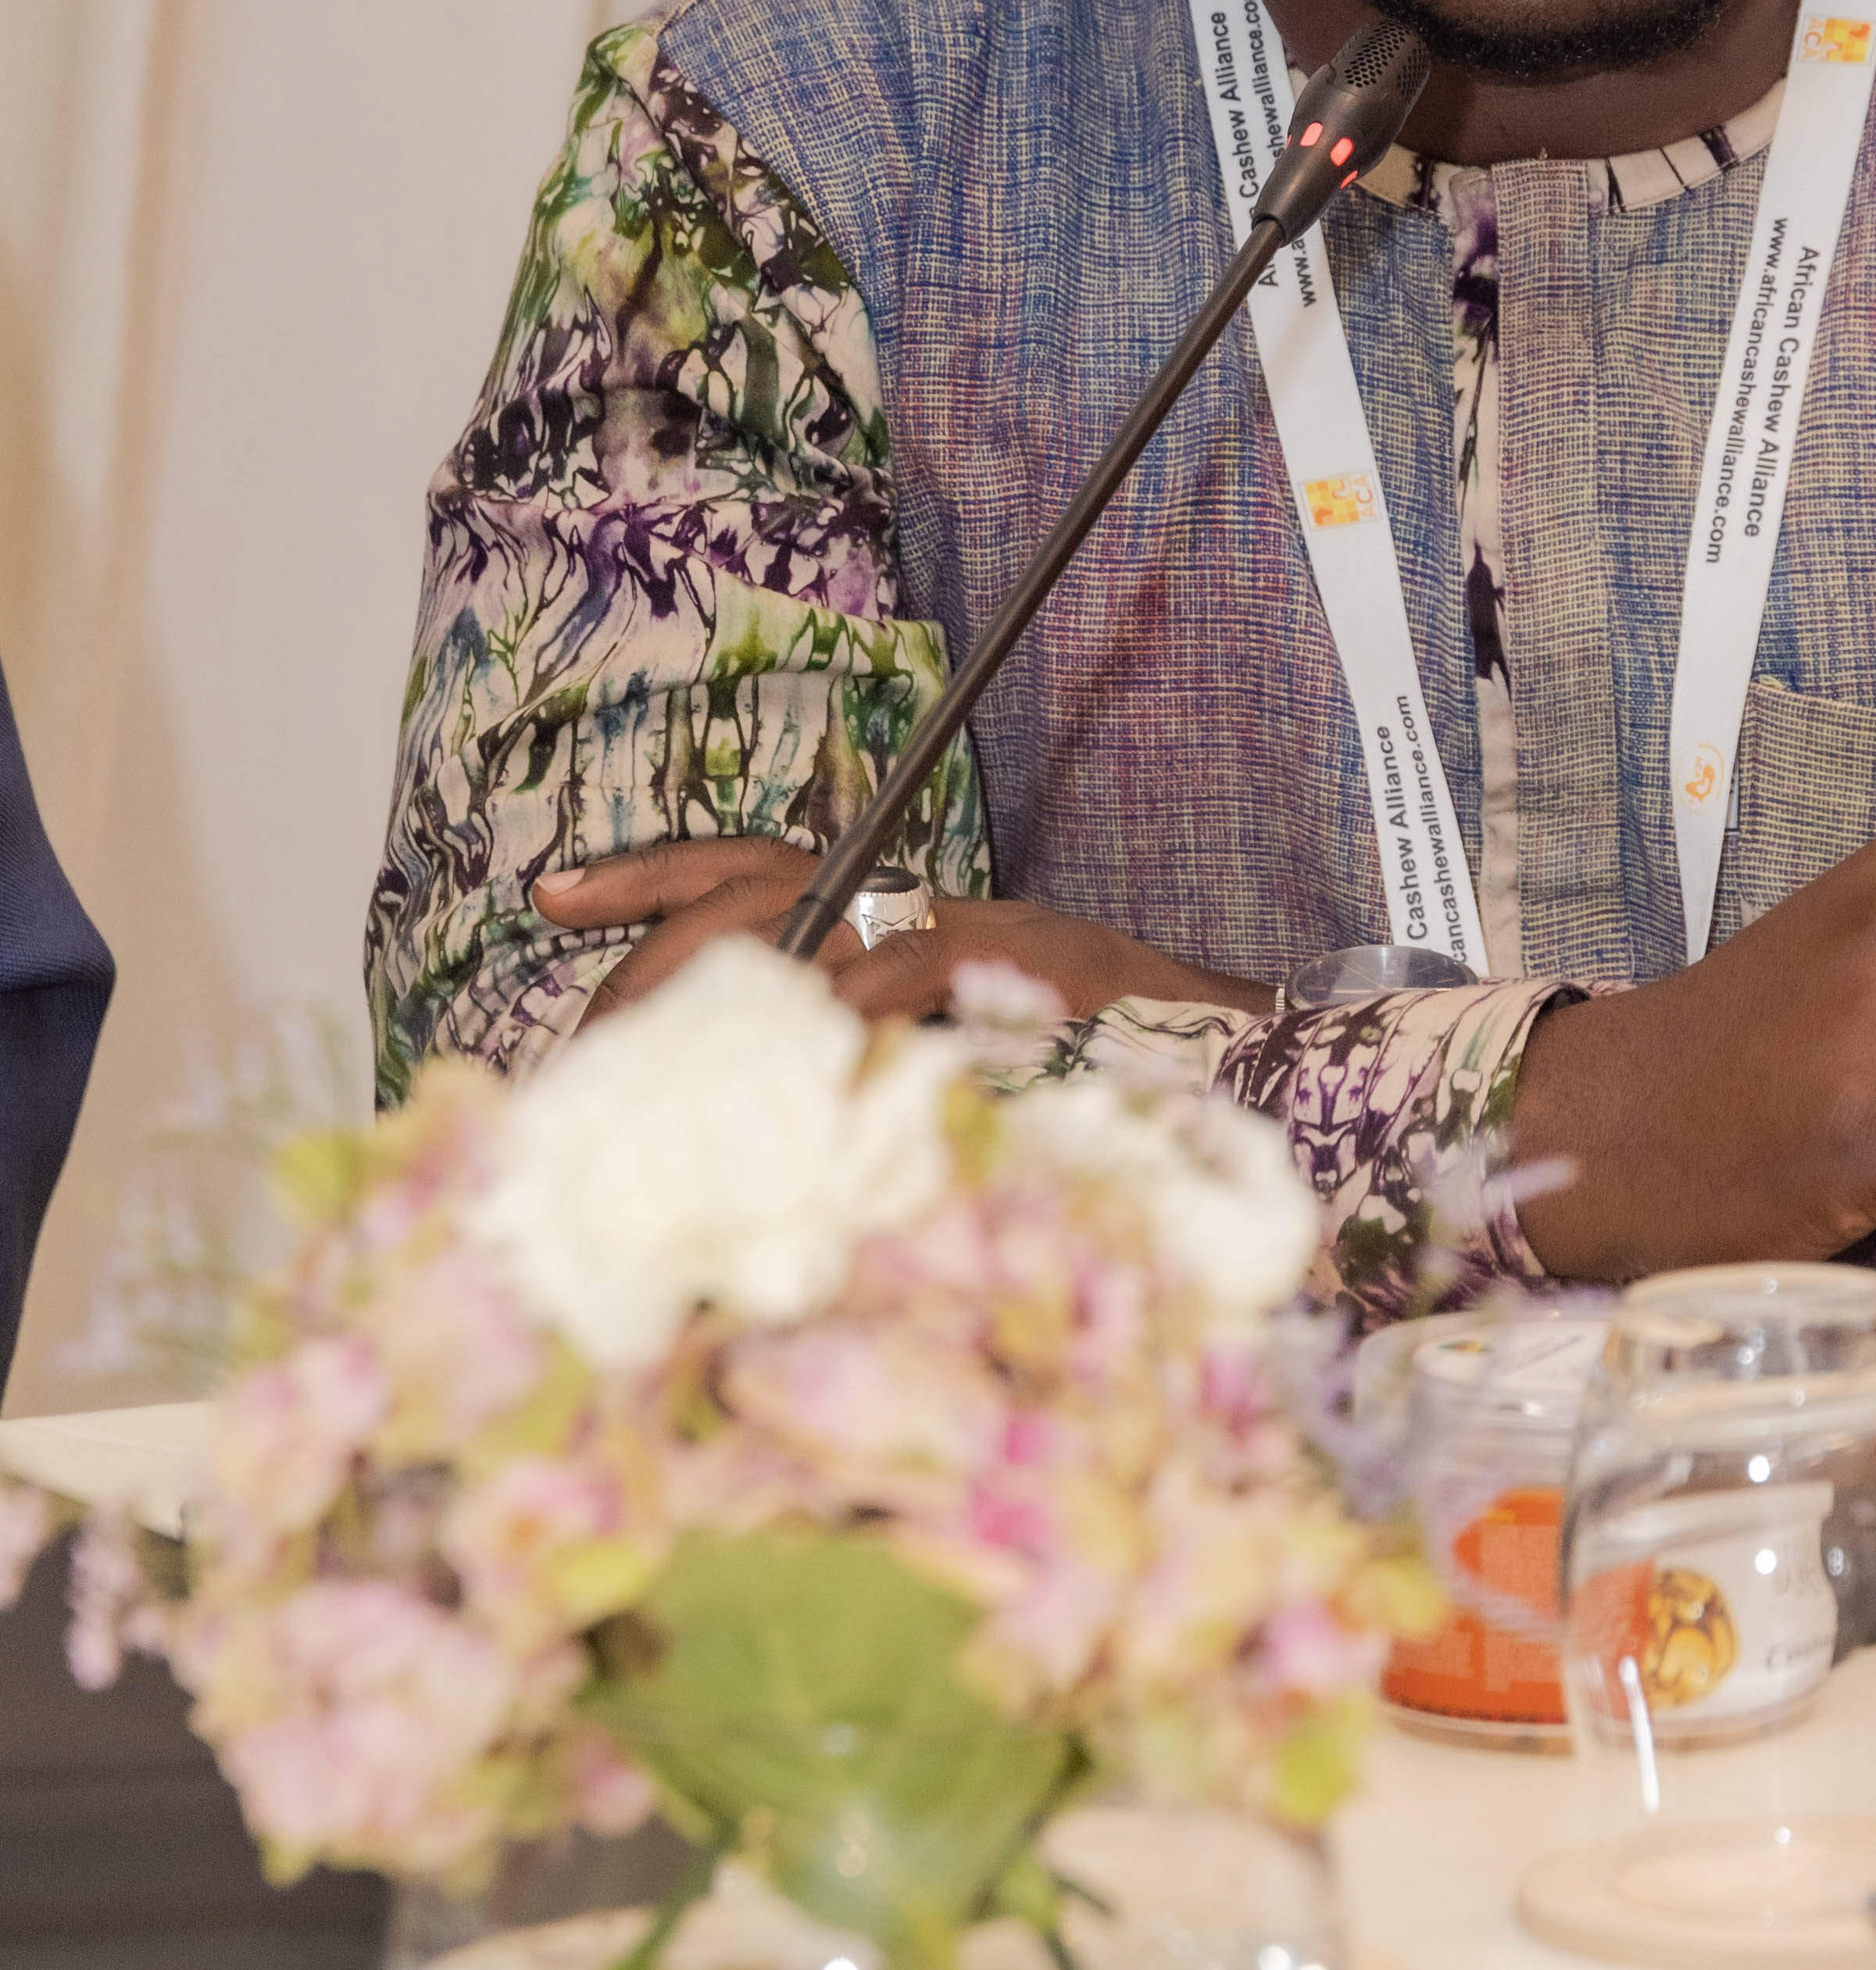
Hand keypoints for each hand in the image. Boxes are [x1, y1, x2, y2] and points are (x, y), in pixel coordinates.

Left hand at [536, 840, 1271, 1029]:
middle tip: (592, 1040)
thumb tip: (760, 1100)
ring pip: (808, 927)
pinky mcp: (1015, 967)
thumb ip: (864, 1057)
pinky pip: (897, 982)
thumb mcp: (959, 1053)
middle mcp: (920, 905)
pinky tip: (801, 1064)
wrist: (1234, 1055)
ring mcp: (968, 934)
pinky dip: (842, 1019)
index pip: (749, 869)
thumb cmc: (1095, 1069)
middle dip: (656, 960)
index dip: (647, 879)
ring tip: (666, 1062)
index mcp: (892, 917)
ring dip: (732, 993)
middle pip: (753, 892)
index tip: (547, 896)